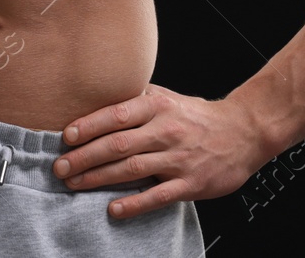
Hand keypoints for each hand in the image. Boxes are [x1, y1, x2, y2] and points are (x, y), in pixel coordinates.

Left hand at [52, 84, 263, 218]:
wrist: (244, 131)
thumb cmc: (197, 116)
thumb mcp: (167, 98)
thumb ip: (136, 98)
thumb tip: (97, 94)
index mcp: (158, 106)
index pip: (116, 114)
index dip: (89, 126)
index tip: (66, 136)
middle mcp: (166, 130)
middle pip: (118, 144)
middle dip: (84, 157)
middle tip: (59, 167)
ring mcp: (178, 158)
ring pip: (132, 169)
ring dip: (99, 178)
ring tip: (74, 184)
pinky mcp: (191, 183)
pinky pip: (158, 195)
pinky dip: (134, 204)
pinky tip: (113, 210)